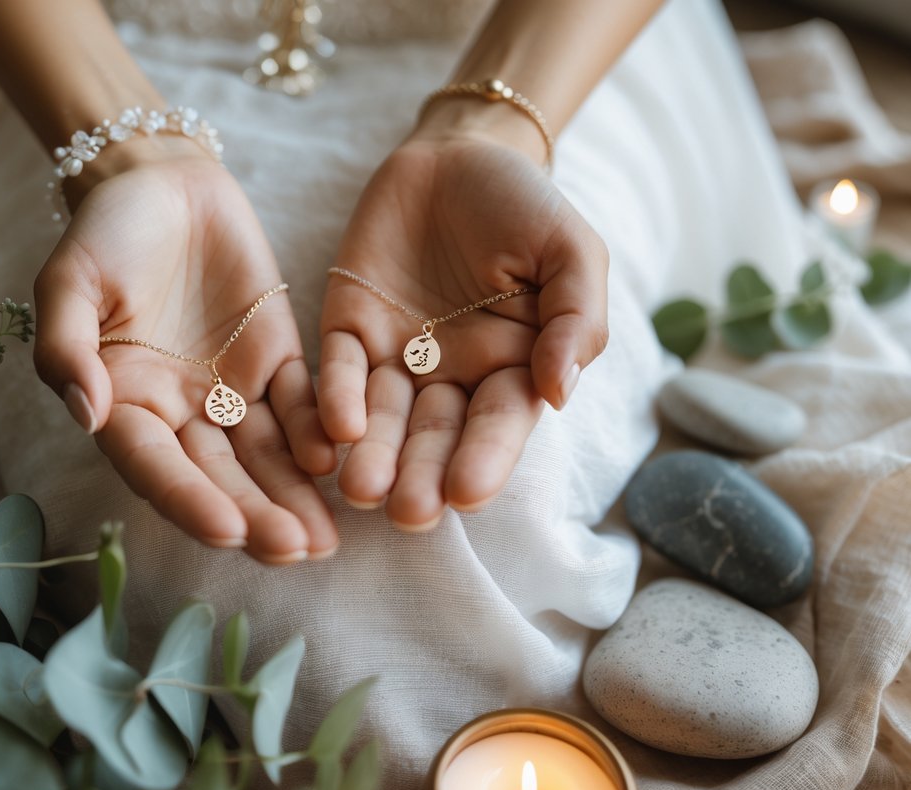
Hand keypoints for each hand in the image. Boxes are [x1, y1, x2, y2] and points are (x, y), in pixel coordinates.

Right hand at [34, 139, 336, 562]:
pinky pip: (300, 405)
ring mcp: (231, 390)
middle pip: (218, 476)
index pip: (155, 465)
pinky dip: (317, 432)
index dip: (189, 499)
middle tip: (296, 550)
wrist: (163, 180)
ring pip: (264, 456)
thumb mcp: (70, 281)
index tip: (228, 531)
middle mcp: (178, 411)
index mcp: (123, 403)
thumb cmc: (105, 231)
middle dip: (255, 517)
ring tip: (325, 539)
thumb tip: (86, 414)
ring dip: (292, 497)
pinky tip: (334, 460)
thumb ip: (68, 347)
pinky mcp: (276, 360)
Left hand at [319, 131, 608, 529]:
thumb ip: (576, 319)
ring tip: (362, 489)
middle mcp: (450, 375)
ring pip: (383, 415)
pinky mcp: (348, 327)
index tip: (467, 493)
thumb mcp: (571, 252)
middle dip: (421, 474)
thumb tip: (559, 391)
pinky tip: (338, 426)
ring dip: (373, 453)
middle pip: (435, 434)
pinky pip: (338, 368)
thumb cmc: (525, 207)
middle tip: (408, 513)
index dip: (484, 458)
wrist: (459, 152)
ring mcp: (396, 355)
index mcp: (511, 368)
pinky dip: (336, 396)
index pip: (498, 423)